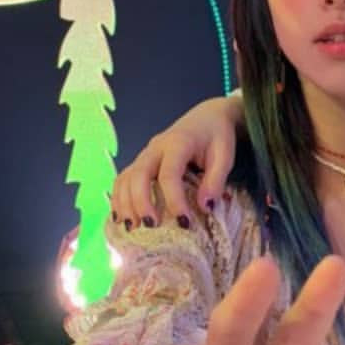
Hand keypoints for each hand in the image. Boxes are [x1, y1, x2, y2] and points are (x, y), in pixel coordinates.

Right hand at [112, 93, 243, 225]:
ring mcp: (145, 154)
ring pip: (126, 177)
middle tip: (151, 226)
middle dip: (141, 202)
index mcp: (178, 143)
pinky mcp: (141, 161)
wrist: (207, 117)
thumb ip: (216, 180)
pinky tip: (122, 218)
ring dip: (125, 203)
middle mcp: (156, 147)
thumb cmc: (217, 136)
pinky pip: (123, 179)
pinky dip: (119, 198)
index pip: (169, 174)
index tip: (184, 223)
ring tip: (132, 227)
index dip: (174, 200)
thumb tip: (205, 207)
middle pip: (139, 174)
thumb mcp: (225, 156)